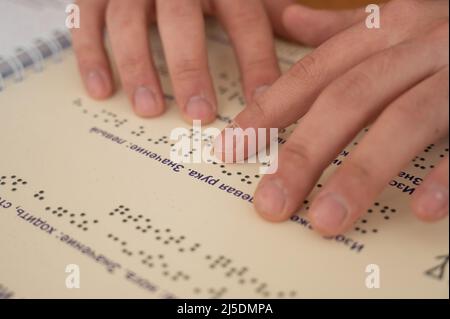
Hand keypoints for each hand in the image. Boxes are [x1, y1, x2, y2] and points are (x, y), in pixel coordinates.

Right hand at [72, 0, 290, 122]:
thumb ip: (270, 8)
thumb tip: (308, 35)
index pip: (245, 19)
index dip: (256, 62)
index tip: (265, 106)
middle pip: (182, 20)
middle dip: (190, 67)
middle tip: (198, 113)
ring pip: (129, 20)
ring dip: (138, 66)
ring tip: (149, 109)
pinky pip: (87, 18)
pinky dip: (91, 54)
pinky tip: (101, 90)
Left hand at [216, 0, 448, 235]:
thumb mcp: (398, 17)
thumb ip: (341, 28)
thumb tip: (289, 20)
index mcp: (388, 27)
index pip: (314, 73)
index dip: (269, 110)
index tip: (233, 148)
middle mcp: (421, 45)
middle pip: (348, 100)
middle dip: (304, 153)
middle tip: (270, 204)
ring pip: (403, 121)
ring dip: (361, 174)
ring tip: (323, 220)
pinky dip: (448, 175)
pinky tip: (419, 209)